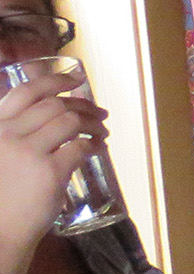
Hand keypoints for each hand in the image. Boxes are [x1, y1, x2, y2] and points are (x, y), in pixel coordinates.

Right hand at [0, 67, 98, 251]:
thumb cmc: (0, 195)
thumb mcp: (0, 156)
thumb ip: (17, 135)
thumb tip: (55, 115)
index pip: (25, 92)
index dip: (54, 80)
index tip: (75, 78)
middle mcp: (8, 134)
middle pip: (55, 105)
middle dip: (83, 105)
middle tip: (100, 113)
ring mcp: (28, 152)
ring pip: (71, 121)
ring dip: (93, 123)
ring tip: (103, 131)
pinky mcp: (49, 172)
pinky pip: (81, 147)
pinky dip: (94, 145)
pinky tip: (99, 148)